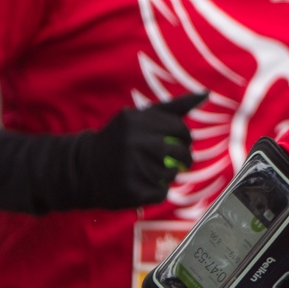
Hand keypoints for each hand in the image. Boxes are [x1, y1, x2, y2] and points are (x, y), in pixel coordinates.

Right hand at [77, 92, 206, 208]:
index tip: (180, 142)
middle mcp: (133, 142)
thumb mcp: (140, 117)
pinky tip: (143, 184)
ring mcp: (130, 167)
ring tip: (151, 171)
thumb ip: (173, 107)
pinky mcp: (130, 191)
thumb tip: (206, 94)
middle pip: (180, 153)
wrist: (82, 168)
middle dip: (184, 158)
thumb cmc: (119, 139)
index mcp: (135, 120)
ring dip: (168, 175)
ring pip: (171, 174)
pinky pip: (161, 193)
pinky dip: (157, 191)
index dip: (186, 138)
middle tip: (173, 160)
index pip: (180, 129)